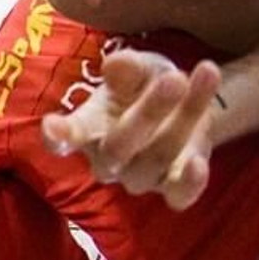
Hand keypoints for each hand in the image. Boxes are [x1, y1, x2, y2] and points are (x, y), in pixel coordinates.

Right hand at [41, 49, 220, 210]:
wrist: (181, 103)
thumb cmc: (142, 85)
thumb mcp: (135, 68)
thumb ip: (127, 67)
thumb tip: (118, 64)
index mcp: (87, 128)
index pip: (65, 137)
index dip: (58, 135)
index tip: (53, 127)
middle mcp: (108, 160)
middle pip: (119, 146)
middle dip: (148, 111)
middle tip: (173, 79)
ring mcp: (140, 177)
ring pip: (157, 157)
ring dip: (185, 119)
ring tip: (205, 76)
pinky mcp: (173, 188)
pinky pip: (178, 195)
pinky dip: (189, 183)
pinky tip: (199, 163)